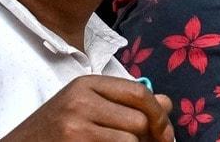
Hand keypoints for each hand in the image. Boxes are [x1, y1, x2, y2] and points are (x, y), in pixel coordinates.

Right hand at [0, 75, 173, 141]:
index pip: (138, 92)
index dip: (159, 114)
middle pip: (139, 119)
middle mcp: (81, 100)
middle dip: (151, 138)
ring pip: (130, 140)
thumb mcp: (85, 107)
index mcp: (86, 84)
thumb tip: (166, 103)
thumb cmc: (53, 131)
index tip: (165, 133)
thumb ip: (124, 103)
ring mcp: (75, 125)